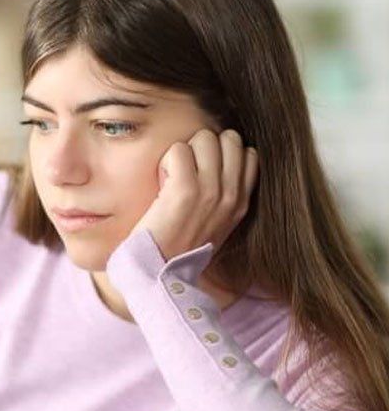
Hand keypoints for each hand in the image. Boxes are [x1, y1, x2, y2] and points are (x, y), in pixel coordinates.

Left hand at [130, 128, 258, 261]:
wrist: (161, 272)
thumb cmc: (179, 247)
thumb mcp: (217, 224)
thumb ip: (224, 197)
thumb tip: (218, 166)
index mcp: (241, 203)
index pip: (249, 155)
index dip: (224, 154)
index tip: (204, 172)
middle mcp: (231, 195)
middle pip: (229, 139)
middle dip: (205, 147)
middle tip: (187, 171)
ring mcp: (211, 191)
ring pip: (205, 138)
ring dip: (185, 152)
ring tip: (174, 177)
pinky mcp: (185, 190)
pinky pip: (179, 150)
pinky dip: (168, 161)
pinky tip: (163, 183)